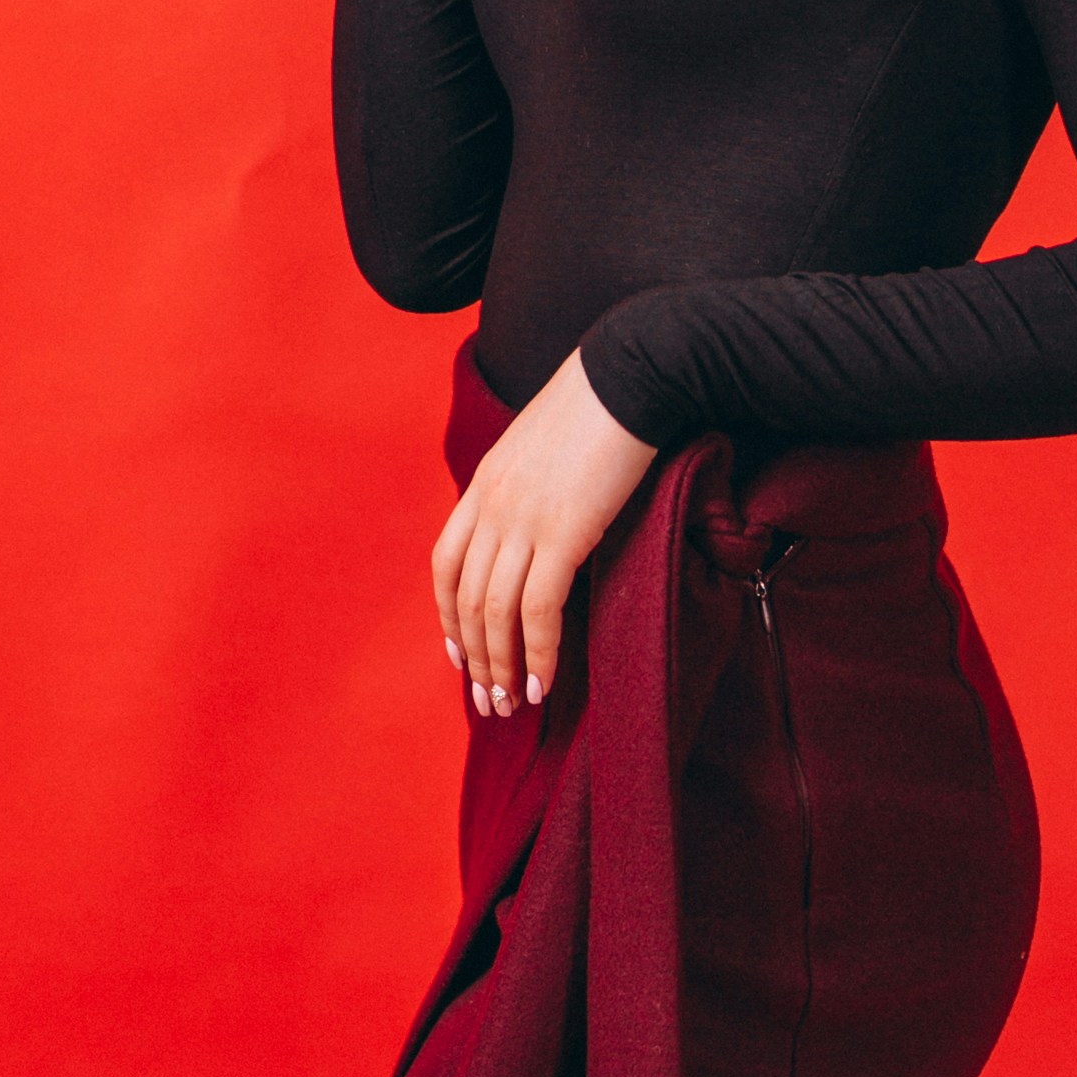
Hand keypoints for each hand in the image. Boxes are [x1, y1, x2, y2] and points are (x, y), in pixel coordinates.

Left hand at [433, 349, 657, 716]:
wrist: (632, 372)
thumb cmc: (602, 404)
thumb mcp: (544, 446)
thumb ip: (529, 488)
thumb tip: (543, 530)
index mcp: (484, 483)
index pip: (445, 564)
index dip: (448, 616)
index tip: (461, 655)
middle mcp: (493, 505)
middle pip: (465, 599)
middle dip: (475, 659)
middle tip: (489, 703)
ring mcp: (523, 519)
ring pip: (495, 613)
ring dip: (502, 667)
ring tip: (514, 704)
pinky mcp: (563, 532)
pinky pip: (539, 609)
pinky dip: (539, 652)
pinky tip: (546, 681)